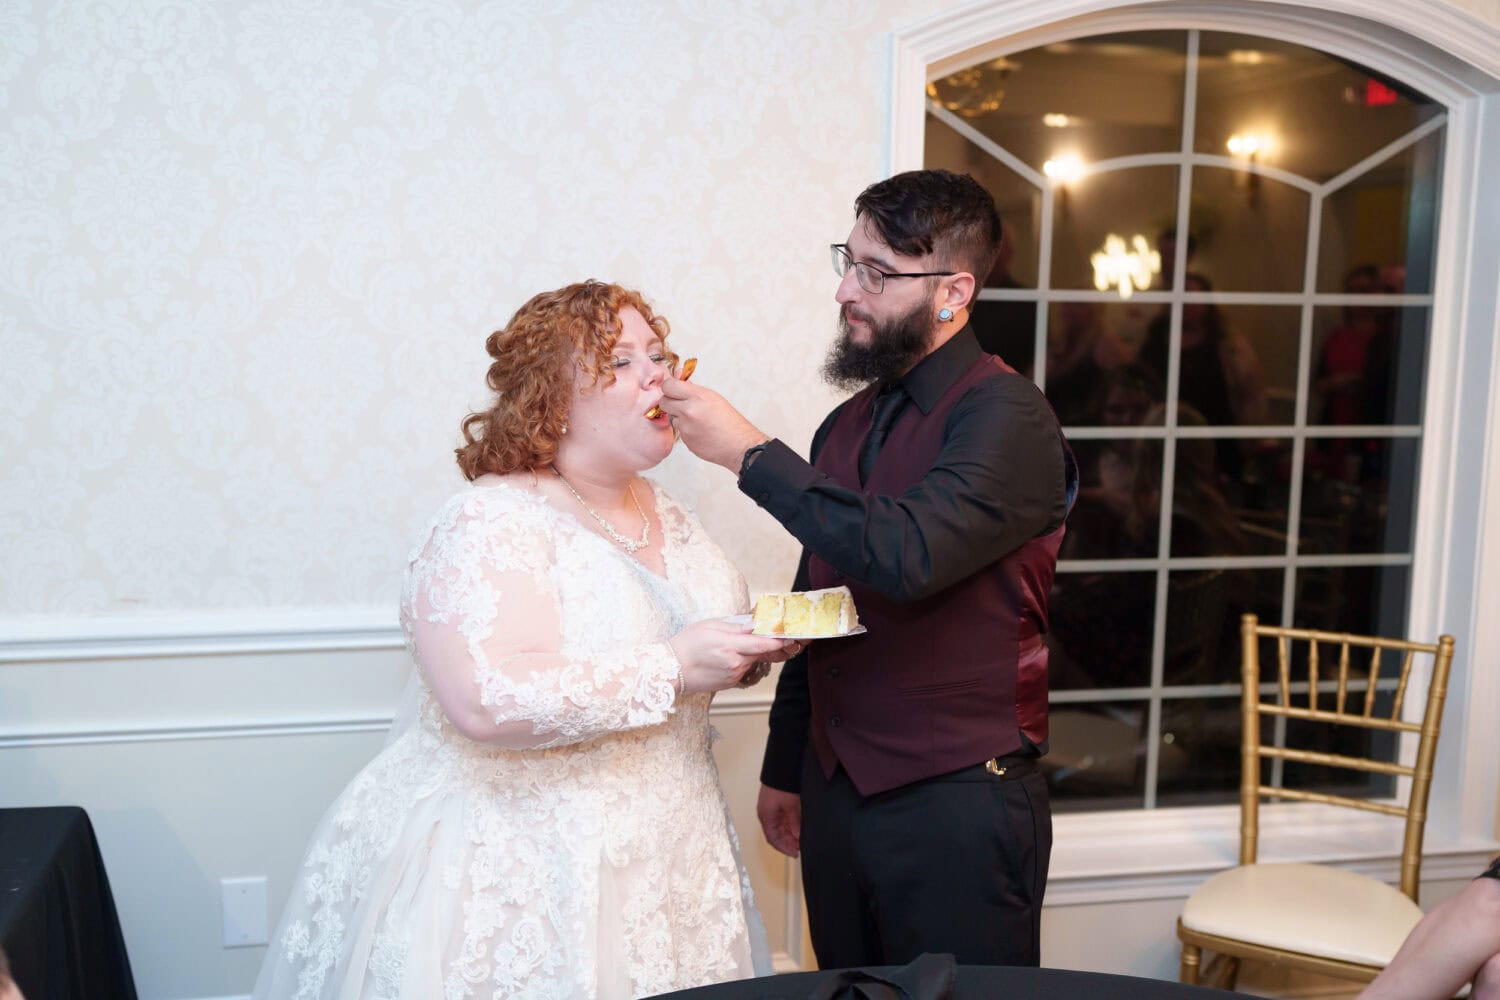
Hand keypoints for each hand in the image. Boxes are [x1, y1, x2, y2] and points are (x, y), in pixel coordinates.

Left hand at [656, 377, 769, 471]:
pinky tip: (700, 432)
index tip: (674, 390)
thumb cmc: (729, 420)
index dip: (669, 388)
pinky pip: (679, 431)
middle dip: (670, 402)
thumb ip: (692, 388)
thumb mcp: (713, 398)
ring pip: (671, 417)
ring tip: (698, 421)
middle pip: (664, 401)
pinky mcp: (686, 440)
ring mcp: (686, 427)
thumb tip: (678, 374)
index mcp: (698, 396)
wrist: (739, 445)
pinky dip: (686, 430)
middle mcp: (689, 411)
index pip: (668, 386)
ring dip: (679, 418)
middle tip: (681, 405)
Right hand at [669, 619, 796, 693]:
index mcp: (730, 645)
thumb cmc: (686, 643)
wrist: (670, 670)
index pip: (764, 644)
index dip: (781, 640)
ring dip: (753, 652)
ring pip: (753, 660)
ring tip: (736, 643)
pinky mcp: (731, 683)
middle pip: (763, 653)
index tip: (794, 635)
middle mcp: (736, 662)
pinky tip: (728, 655)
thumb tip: (757, 623)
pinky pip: (744, 669)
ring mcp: (734, 675)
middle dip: (772, 644)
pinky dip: (743, 660)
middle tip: (784, 636)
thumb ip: (736, 625)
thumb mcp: (711, 625)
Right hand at [757, 784, 801, 857]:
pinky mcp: (779, 805)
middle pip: (777, 834)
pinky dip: (792, 826)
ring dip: (791, 834)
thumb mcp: (790, 805)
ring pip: (782, 828)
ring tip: (802, 839)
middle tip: (801, 847)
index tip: (795, 853)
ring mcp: (773, 810)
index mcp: (766, 816)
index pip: (773, 838)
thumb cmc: (782, 784)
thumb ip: (794, 822)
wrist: (783, 767)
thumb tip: (797, 836)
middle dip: (789, 842)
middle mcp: (768, 814)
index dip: (784, 848)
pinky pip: (785, 820)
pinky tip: (800, 829)